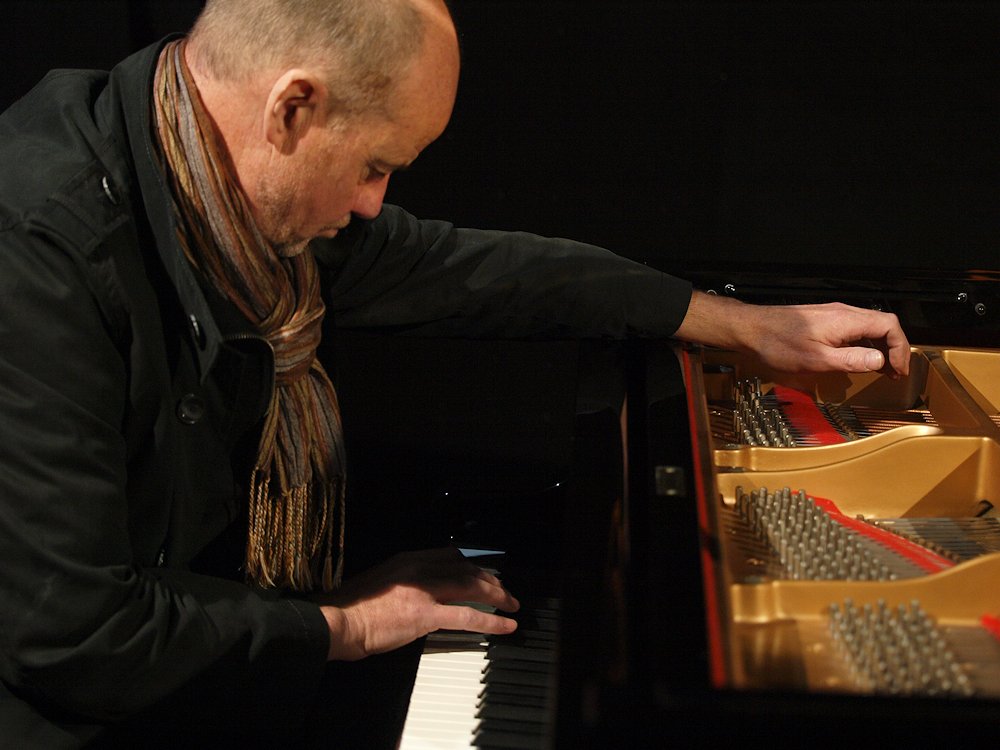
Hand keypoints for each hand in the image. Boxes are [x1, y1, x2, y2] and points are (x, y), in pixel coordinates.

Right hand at [315, 547, 518, 660]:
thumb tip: (417, 593)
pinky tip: (505, 626)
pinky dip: (491, 620)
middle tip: (504, 590)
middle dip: (490, 579)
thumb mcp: (378, 582)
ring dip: (497, 595)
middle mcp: (419, 569)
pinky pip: (467, 616)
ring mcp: (424, 590)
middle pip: (466, 568)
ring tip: (512, 605)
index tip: (483, 572)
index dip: (472, 564)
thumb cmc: (350, 608)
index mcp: (407, 560)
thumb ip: (402, 582)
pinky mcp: (426, 614)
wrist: (337, 621)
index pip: (450, 556)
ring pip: (472, 587)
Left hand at [675, 292, 909, 376]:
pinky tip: (859, 358)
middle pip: (882, 324)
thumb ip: (851, 360)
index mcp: (846, 319)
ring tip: (882, 369)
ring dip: (879, 347)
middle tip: (894, 373)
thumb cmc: (778, 344)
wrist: (750, 329)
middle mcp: (843, 312)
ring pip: (868, 326)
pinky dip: (863, 343)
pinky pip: (853, 328)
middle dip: (894, 349)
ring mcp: (832, 314)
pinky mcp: (822, 319)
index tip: (898, 370)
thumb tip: (880, 360)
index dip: (900, 348)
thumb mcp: (816, 360)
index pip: (889, 325)